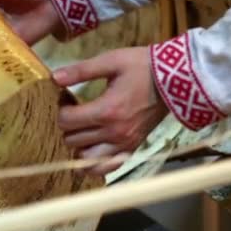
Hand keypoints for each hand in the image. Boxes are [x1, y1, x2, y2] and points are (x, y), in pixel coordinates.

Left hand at [53, 47, 168, 174]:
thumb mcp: (111, 61)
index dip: (61, 109)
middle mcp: (114, 133)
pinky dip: (94, 166)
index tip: (65, 99)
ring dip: (78, 147)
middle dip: (68, 126)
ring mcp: (124, 144)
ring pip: (85, 159)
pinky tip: (88, 155)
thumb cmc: (142, 67)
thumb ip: (81, 71)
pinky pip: (106, 168)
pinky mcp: (132, 149)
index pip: (67, 121)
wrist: (175, 79)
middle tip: (74, 112)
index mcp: (106, 111)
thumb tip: (54, 77)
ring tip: (81, 131)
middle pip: (72, 140)